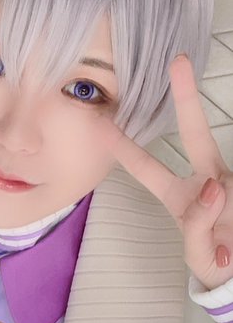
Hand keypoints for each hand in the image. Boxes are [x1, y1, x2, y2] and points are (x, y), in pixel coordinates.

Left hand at [97, 55, 232, 290]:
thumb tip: (213, 188)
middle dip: (187, 97)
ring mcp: (230, 185)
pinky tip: (229, 250)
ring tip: (221, 248)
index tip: (102, 121)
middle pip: (197, 133)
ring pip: (218, 192)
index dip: (124, 147)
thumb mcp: (198, 253)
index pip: (147, 167)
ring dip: (214, 217)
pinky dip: (229, 236)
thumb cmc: (216, 260)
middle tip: (178, 63)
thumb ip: (199, 226)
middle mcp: (207, 182)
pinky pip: (231, 200)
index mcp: (179, 195)